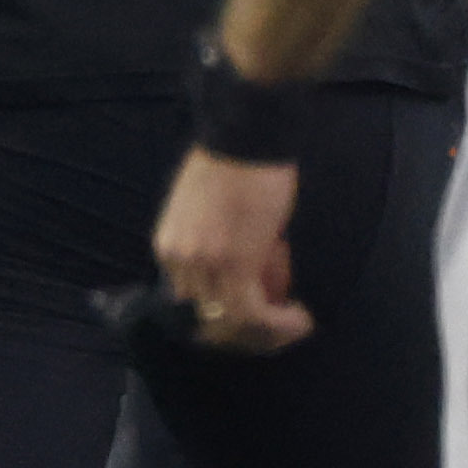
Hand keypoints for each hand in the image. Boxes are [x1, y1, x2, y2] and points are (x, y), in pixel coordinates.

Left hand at [147, 145, 306, 349]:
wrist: (247, 136)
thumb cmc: (238, 165)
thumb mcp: (216, 215)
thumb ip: (229, 250)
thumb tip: (263, 282)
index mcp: (168, 246)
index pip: (191, 302)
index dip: (229, 309)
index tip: (264, 302)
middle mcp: (178, 260)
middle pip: (207, 319)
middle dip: (248, 326)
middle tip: (280, 321)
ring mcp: (203, 264)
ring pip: (231, 323)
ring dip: (268, 331)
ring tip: (295, 323)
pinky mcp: (234, 264)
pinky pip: (252, 314)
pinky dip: (278, 324)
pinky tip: (300, 320)